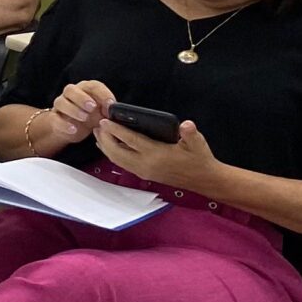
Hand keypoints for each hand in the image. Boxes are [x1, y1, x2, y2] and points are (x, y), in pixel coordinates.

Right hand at [46, 79, 115, 144]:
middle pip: (71, 90)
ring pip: (61, 102)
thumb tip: (114, 113)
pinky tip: (73, 129)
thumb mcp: (102, 113)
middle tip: (92, 107)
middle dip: (82, 98)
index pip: (93, 86)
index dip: (102, 94)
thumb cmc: (91, 117)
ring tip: (84, 118)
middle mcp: (71, 94)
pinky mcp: (54, 118)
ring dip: (73, 109)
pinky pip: (55, 119)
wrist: (73, 128)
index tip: (111, 105)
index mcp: (86, 89)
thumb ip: (107, 111)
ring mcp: (61, 105)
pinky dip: (64, 124)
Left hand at [94, 114, 220, 190]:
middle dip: (104, 138)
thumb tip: (187, 125)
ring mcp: (143, 171)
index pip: (131, 140)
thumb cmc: (199, 158)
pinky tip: (108, 146)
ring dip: (105, 147)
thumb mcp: (198, 143)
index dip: (116, 130)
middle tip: (97, 124)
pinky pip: (122, 164)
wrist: (204, 180)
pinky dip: (112, 154)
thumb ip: (190, 134)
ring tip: (98, 133)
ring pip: (117, 160)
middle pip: (117, 151)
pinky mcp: (144, 175)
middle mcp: (146, 164)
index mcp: (156, 154)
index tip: (105, 120)